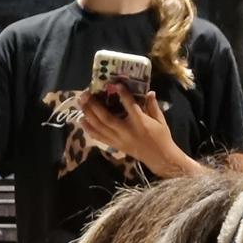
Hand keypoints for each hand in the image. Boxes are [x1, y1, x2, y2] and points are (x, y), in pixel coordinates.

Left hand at [77, 85, 201, 176]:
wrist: (159, 158)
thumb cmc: (161, 137)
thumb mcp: (160, 120)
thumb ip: (153, 105)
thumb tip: (149, 91)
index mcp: (140, 123)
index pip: (130, 106)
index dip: (122, 94)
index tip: (115, 84)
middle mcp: (127, 131)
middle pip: (106, 117)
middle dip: (94, 105)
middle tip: (86, 93)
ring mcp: (119, 139)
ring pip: (100, 126)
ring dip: (88, 114)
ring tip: (80, 103)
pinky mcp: (115, 145)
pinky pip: (99, 137)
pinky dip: (89, 129)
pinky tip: (81, 120)